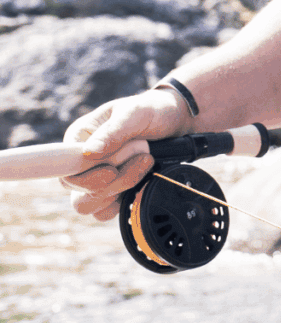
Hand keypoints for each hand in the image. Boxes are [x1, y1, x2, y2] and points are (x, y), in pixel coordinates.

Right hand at [59, 88, 188, 220]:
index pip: (62, 167)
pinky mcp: (112, 191)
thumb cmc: (151, 111)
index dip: (84, 176)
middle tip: (144, 159)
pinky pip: (104, 212)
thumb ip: (113, 131)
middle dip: (112, 182)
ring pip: (90, 204)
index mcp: (79, 137)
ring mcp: (96, 178)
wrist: (175, 122)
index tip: (111, 171)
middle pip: (77, 190)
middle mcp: (82, 160)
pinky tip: (143, 181)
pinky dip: (124, 202)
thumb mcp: (135, 113)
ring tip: (147, 163)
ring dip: (122, 188)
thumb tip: (89, 152)